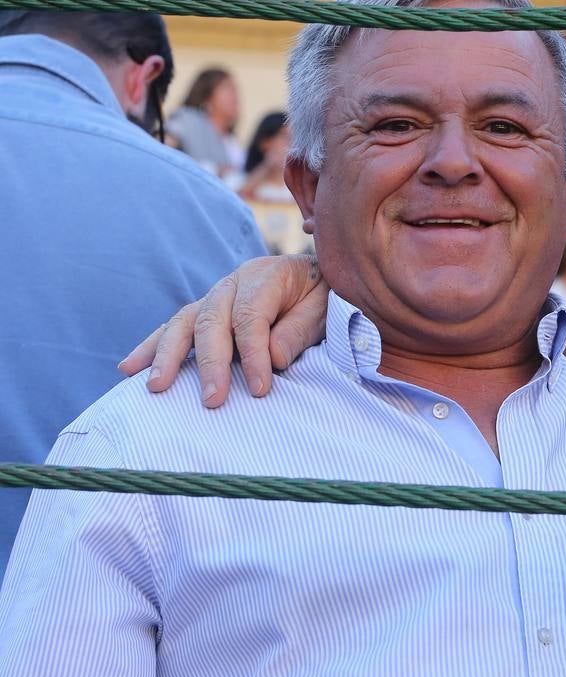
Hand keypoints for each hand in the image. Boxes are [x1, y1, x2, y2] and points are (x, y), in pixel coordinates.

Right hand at [118, 254, 328, 406]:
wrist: (316, 278)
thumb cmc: (323, 297)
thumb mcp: (325, 309)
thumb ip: (299, 330)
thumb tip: (273, 358)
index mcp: (265, 277)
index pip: (250, 317)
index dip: (253, 353)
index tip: (259, 389)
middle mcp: (233, 283)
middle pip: (212, 320)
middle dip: (210, 363)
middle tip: (212, 399)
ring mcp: (215, 296)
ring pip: (184, 323)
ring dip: (167, 356)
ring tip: (156, 386)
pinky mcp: (204, 312)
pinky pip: (173, 328)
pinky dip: (151, 348)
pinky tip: (131, 369)